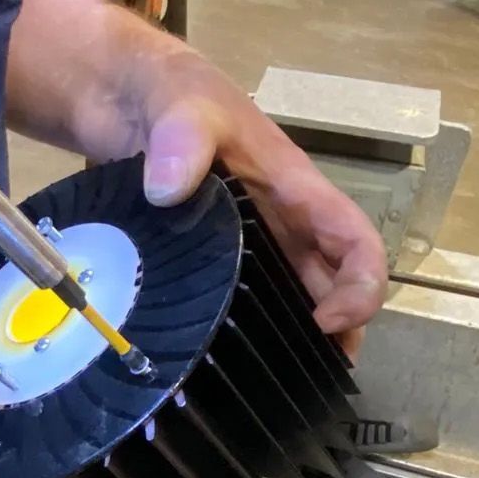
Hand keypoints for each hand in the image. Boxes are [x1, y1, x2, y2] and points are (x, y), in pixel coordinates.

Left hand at [8, 0, 386, 355]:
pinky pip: (245, 299)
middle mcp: (280, 221)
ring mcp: (246, 241)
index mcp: (293, 189)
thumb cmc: (168, 91)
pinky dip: (250, 331)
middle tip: (308, 383)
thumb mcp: (180, 105)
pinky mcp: (209, 255)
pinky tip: (225, 362)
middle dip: (335, 333)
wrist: (117, 94)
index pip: (355, 240)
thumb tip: (168, 189)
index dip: (361, 287)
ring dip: (294, 339)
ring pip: (291, 297)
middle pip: (331, 283)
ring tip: (273, 386)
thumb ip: (181, 139)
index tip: (326, 323)